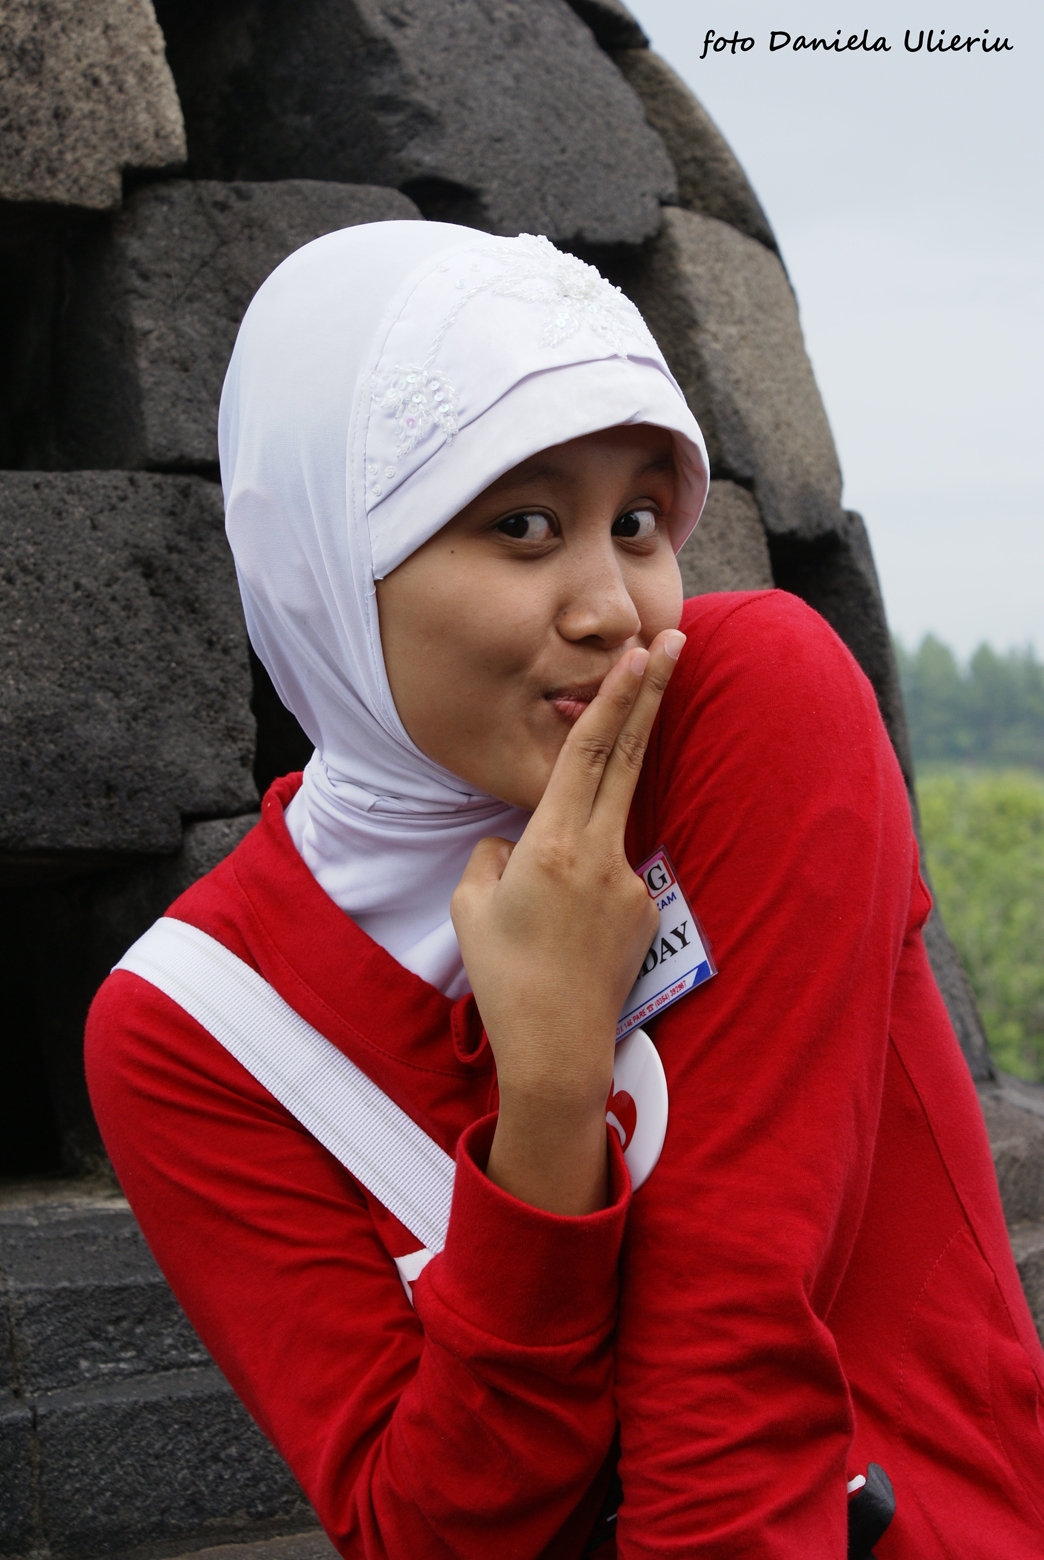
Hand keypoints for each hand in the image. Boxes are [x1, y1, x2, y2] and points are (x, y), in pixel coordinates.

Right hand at [451, 628, 684, 1213]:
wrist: (558, 1050)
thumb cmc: (503, 978)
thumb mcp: (470, 907)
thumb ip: (490, 854)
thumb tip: (511, 839)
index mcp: (551, 844)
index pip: (589, 753)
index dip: (616, 698)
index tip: (642, 654)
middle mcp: (599, 853)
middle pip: (630, 757)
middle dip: (654, 694)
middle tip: (678, 640)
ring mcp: (629, 882)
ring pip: (605, 828)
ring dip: (586, 831)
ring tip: (543, 922)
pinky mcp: (645, 910)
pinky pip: (607, 876)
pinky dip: (582, 889)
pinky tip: (560, 942)